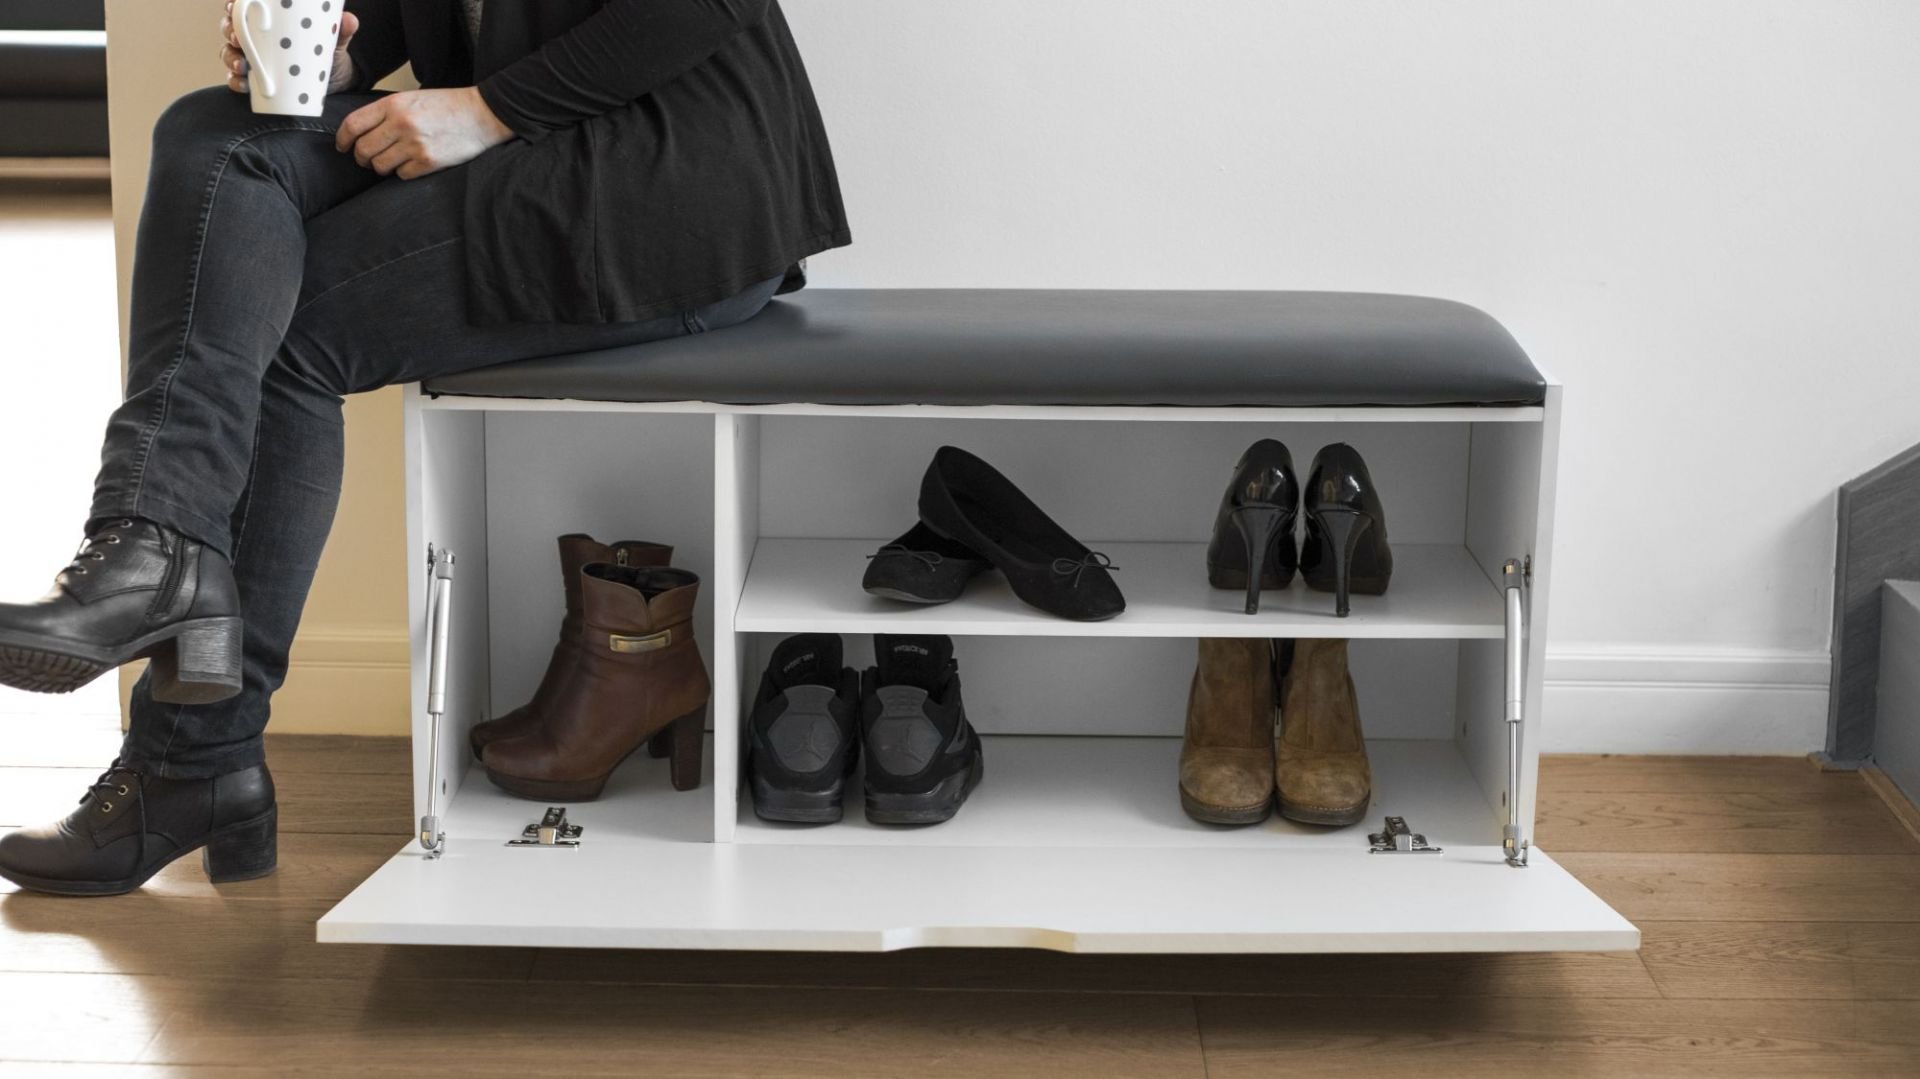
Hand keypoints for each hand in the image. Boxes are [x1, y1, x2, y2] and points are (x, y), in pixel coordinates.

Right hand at [222, 1, 359, 94]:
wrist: (333, 82)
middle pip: (230, 27)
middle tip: (238, 38)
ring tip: (242, 65)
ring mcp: (252, 58)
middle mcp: (254, 37)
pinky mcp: (255, 80)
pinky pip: (237, 80)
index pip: (242, 6)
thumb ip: (342, 30)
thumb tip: (349, 20)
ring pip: (229, 52)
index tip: (233, 6)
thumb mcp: (334, 41)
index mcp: (268, 19)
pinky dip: (236, 82)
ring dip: (230, 57)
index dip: (232, 5)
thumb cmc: (325, 51)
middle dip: (229, 30)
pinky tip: (243, 84)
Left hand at [335, 87, 515, 179]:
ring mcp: (414, 144)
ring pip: (380, 166)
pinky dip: (403, 172)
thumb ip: (386, 112)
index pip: (353, 125)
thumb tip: (361, 132)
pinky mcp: (428, 162)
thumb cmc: (448, 106)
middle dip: (361, 158)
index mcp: (393, 105)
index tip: (343, 146)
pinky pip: (402, 175)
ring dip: (382, 167)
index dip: (342, 139)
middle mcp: (400, 124)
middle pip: (363, 149)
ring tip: (393, 161)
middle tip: (366, 159)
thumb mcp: (412, 99)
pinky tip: (413, 163)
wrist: (482, 114)